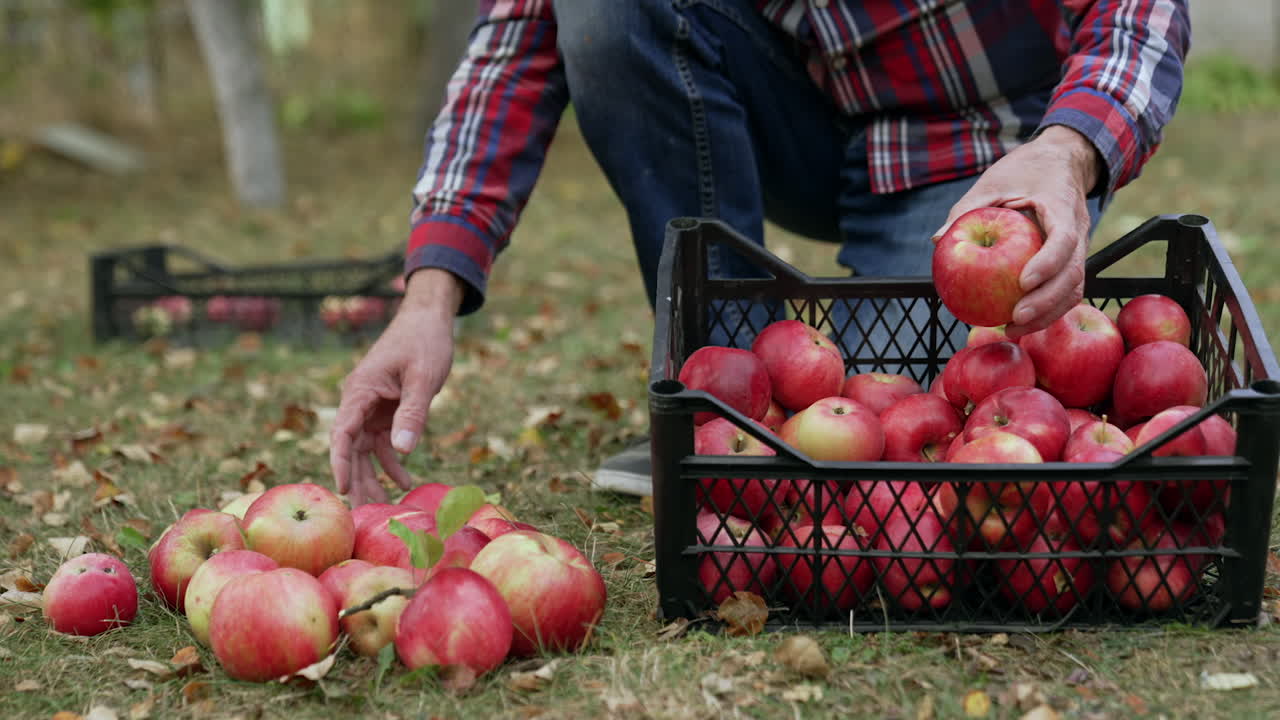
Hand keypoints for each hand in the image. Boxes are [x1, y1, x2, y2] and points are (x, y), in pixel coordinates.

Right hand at [329, 269, 462, 505]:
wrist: (428, 319)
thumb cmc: (425, 342)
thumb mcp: (423, 378)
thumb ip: (413, 414)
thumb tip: (403, 451)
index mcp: (361, 390)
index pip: (343, 432)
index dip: (340, 461)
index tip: (343, 488)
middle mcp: (359, 401)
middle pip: (350, 447)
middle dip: (357, 479)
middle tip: (363, 513)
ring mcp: (371, 407)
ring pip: (365, 449)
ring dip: (373, 475)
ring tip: (381, 506)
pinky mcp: (385, 410)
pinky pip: (382, 442)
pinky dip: (392, 461)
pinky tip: (404, 481)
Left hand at [933, 125, 1101, 338]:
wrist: (1059, 161)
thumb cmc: (1021, 171)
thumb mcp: (991, 183)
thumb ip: (966, 209)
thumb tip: (938, 240)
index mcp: (1061, 205)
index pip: (1063, 239)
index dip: (1047, 263)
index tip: (1023, 281)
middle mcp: (1078, 229)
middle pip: (1073, 273)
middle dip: (1047, 302)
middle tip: (1015, 318)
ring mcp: (1078, 247)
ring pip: (1074, 288)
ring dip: (1047, 314)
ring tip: (1013, 328)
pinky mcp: (1070, 260)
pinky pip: (1065, 290)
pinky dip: (1045, 310)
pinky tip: (1016, 322)